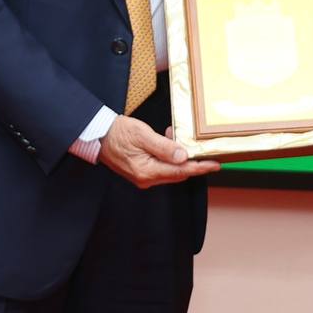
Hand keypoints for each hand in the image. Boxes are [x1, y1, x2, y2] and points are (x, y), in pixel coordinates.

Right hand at [98, 115, 218, 187]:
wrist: (97, 135)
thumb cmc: (117, 133)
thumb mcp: (143, 135)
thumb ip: (164, 147)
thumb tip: (183, 156)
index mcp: (147, 172)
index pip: (180, 172)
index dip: (199, 168)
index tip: (215, 165)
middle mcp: (146, 179)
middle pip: (178, 174)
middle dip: (192, 162)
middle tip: (204, 150)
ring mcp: (143, 177)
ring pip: (171, 171)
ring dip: (180, 157)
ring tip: (178, 137)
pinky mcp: (141, 172)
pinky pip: (162, 167)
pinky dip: (170, 157)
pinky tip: (168, 141)